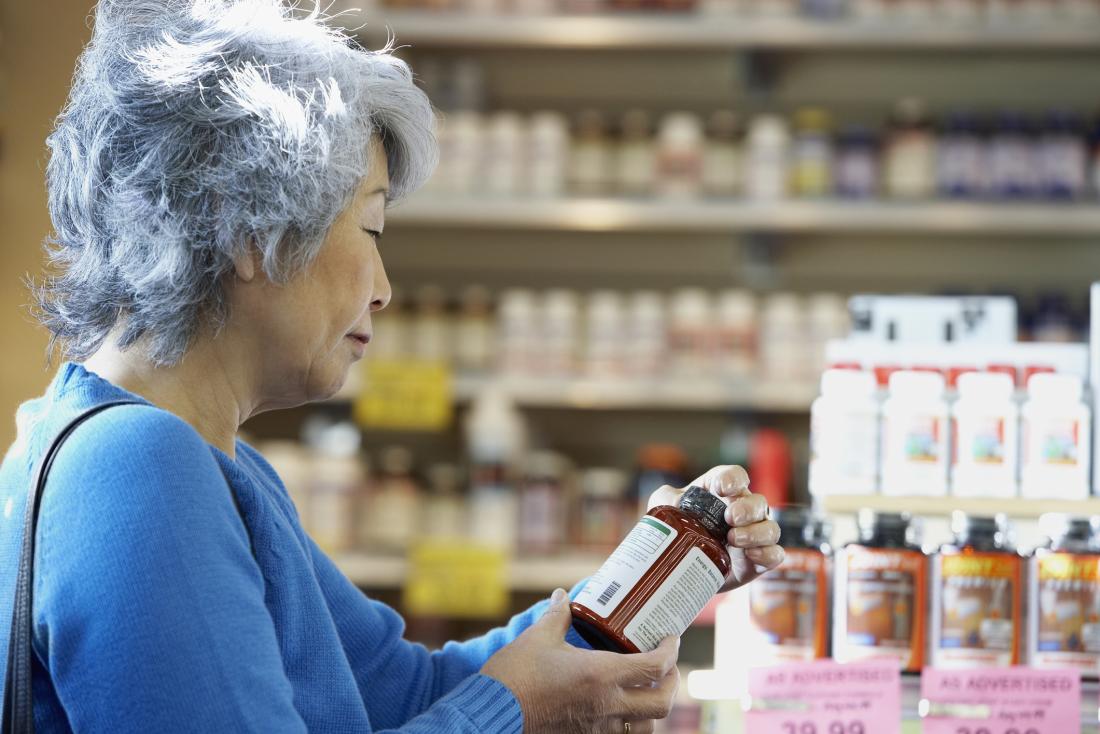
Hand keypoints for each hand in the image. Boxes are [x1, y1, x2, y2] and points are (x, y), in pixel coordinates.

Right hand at [481, 588, 679, 733]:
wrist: (491, 715)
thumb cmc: (514, 676)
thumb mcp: (538, 638)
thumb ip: (558, 615)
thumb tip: (564, 596)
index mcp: (601, 675)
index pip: (655, 666)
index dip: (671, 651)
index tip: (671, 638)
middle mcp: (607, 705)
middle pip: (662, 703)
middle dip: (672, 683)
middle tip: (667, 667)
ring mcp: (598, 729)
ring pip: (646, 728)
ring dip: (653, 709)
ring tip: (646, 691)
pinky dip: (630, 725)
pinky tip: (621, 712)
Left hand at [647, 464, 783, 592]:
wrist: (679, 569)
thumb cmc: (677, 531)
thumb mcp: (665, 510)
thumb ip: (666, 499)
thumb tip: (672, 499)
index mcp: (722, 493)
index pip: (735, 476)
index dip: (732, 478)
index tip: (721, 488)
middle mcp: (743, 511)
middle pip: (757, 502)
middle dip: (747, 508)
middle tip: (730, 517)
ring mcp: (753, 536)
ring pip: (771, 528)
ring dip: (756, 532)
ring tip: (734, 538)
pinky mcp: (757, 561)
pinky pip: (775, 554)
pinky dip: (767, 553)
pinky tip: (751, 554)